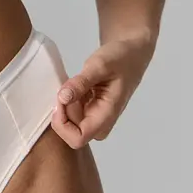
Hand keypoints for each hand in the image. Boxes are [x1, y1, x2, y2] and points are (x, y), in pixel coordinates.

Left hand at [51, 32, 154, 147]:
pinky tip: (74, 86)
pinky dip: (66, 100)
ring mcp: (94, 118)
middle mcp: (100, 123)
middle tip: (67, 87)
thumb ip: (81, 82)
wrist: (131, 54)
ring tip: (74, 83)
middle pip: (69, 132)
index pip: (78, 138)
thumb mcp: (99, 65)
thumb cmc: (120, 59)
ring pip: (68, 122)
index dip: (63, 123)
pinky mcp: (89, 111)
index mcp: (106, 116)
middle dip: (62, 111)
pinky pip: (70, 113)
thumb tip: (62, 98)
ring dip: (64, 104)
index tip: (61, 99)